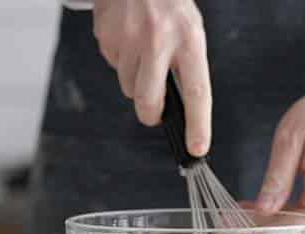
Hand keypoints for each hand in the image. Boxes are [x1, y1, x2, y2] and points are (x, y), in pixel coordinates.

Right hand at [93, 0, 210, 155]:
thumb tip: (178, 108)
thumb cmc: (169, 5)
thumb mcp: (189, 30)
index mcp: (188, 38)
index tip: (197, 149)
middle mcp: (158, 40)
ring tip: (143, 52)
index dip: (198, 125)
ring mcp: (128, 38)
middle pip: (149, 101)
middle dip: (151, 115)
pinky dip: (121, 60)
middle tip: (156, 114)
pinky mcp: (105, 36)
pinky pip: (113, 66)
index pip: (196, 91)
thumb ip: (185, 65)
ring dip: (136, 80)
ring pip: (128, 86)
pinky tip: (129, 40)